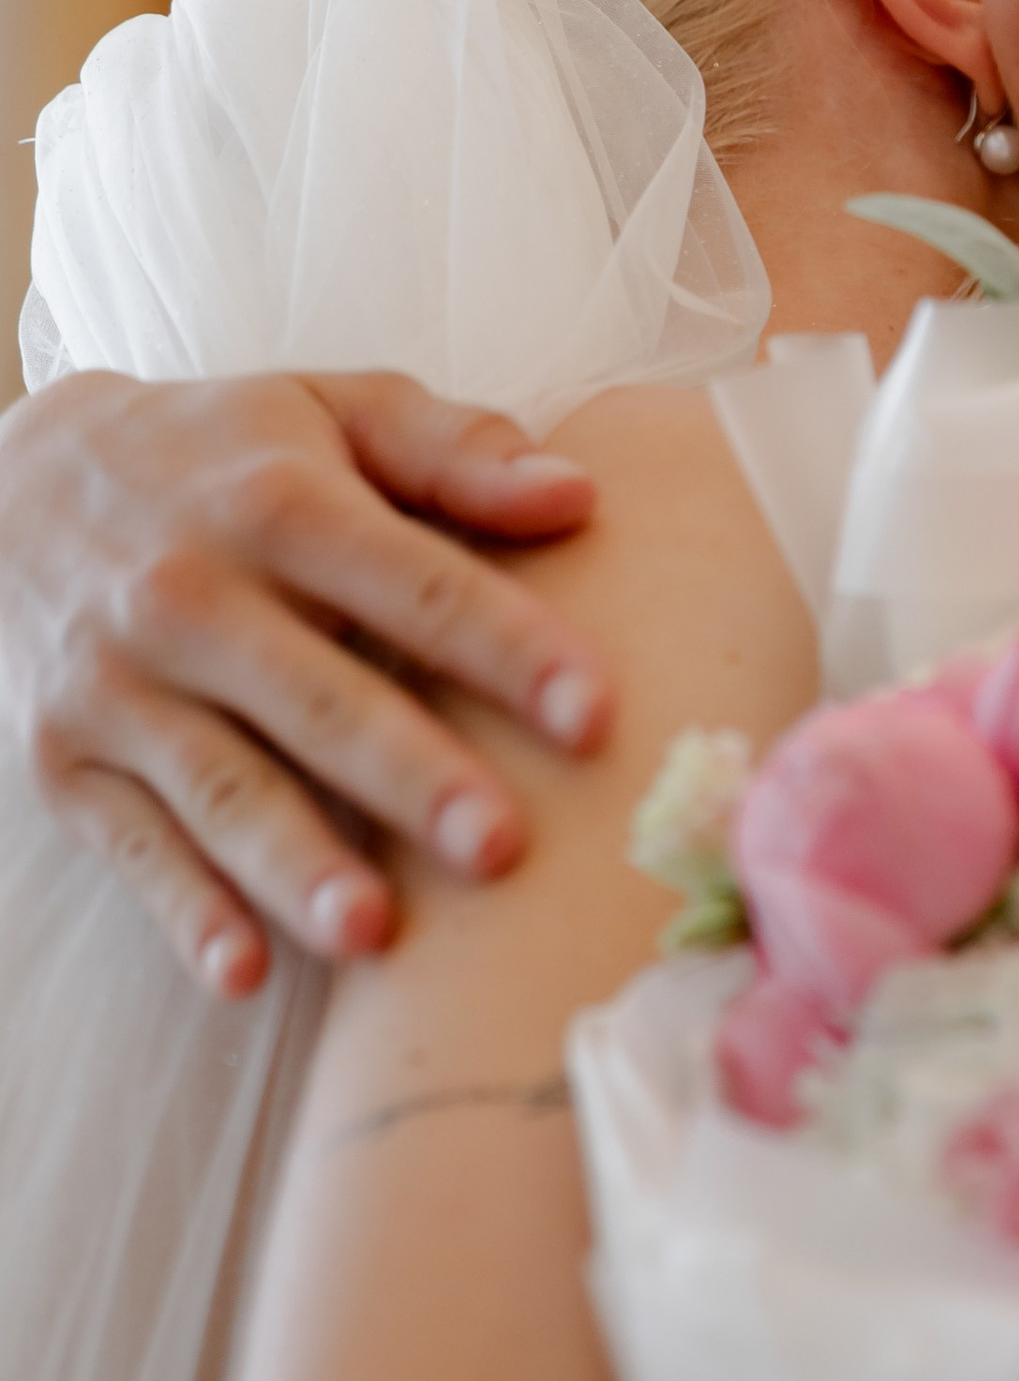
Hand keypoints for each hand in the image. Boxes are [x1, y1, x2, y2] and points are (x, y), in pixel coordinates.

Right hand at [0, 370, 614, 994]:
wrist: (13, 481)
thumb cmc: (227, 454)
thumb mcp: (335, 409)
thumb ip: (459, 451)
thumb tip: (577, 496)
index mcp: (279, 502)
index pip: (413, 580)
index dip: (507, 646)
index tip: (598, 712)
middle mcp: (192, 594)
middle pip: (318, 696)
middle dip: (409, 774)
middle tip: (503, 848)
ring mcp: (121, 687)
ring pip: (221, 786)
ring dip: (296, 864)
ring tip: (376, 935)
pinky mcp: (67, 763)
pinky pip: (133, 845)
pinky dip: (184, 910)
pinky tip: (244, 971)